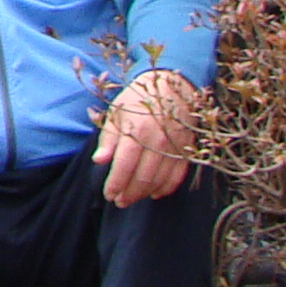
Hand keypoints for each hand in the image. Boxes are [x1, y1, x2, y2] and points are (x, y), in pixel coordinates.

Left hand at [94, 70, 202, 206]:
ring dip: (144, 194)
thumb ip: (108, 139)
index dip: (115, 184)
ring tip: (131, 199)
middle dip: (128, 194)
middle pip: (143, 178)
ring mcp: (175, 146)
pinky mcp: (186, 149)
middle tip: (119, 201)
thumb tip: (98, 161)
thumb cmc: (137, 99)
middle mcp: (157, 140)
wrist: (171, 85)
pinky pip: (177, 176)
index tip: (108, 195)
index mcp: (137, 130)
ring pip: (159, 180)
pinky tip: (154, 194)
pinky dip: (165, 188)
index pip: (124, 166)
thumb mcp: (117, 113)